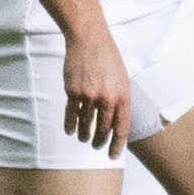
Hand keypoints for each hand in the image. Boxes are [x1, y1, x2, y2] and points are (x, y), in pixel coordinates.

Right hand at [62, 24, 130, 156]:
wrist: (89, 40)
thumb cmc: (108, 59)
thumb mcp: (122, 79)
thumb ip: (120, 100)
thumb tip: (115, 121)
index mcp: (123, 96)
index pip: (121, 128)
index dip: (117, 144)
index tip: (112, 155)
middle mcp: (107, 98)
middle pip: (103, 129)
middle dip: (100, 142)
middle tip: (96, 146)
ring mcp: (89, 95)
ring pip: (86, 124)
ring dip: (84, 135)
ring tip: (84, 139)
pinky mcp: (73, 91)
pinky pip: (71, 114)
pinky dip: (70, 125)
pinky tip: (70, 131)